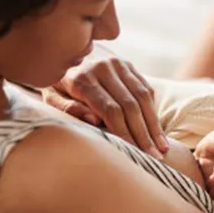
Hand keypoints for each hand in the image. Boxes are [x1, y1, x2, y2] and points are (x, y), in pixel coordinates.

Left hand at [42, 55, 168, 158]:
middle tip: (154, 157)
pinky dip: (153, 111)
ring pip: (142, 97)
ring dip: (154, 125)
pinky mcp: (127, 64)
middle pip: (130, 105)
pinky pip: (145, 89)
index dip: (124, 133)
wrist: (63, 55)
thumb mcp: (52, 98)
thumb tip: (94, 120)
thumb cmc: (57, 86)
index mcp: (82, 79)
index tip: (134, 153)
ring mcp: (117, 64)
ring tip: (162, 147)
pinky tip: (157, 131)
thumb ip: (68, 109)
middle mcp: (103, 67)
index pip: (110, 110)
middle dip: (143, 134)